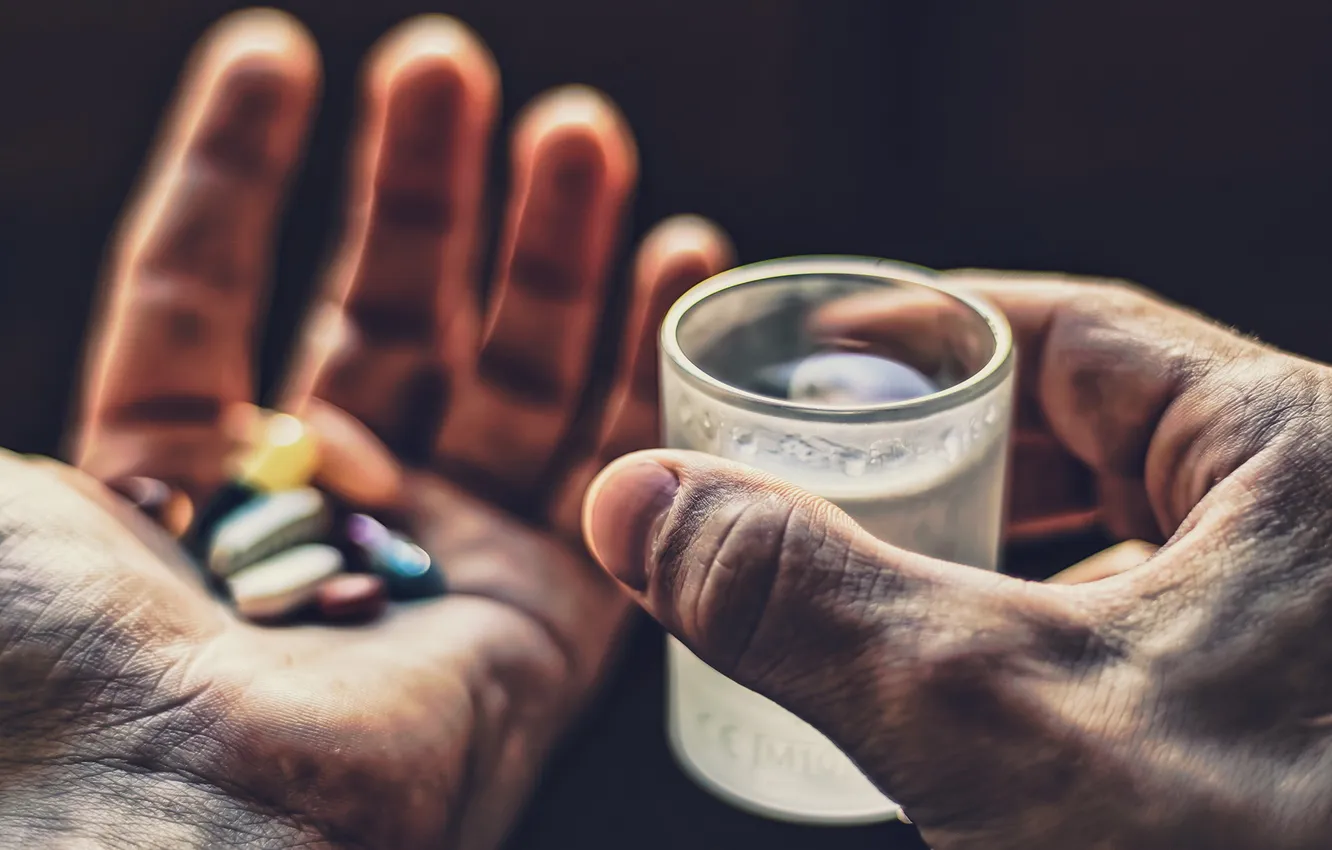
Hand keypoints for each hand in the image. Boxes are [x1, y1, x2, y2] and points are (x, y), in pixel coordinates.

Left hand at [0, 9, 729, 847]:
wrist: (181, 835)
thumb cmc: (51, 677)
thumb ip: (74, 384)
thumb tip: (118, 299)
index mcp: (162, 490)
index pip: (205, 294)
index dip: (238, 166)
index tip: (277, 51)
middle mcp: (309, 525)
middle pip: (382, 320)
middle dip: (421, 188)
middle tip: (449, 66)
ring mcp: (432, 571)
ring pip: (509, 382)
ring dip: (548, 248)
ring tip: (577, 127)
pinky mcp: (540, 627)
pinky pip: (611, 477)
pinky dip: (643, 364)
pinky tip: (674, 256)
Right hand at [584, 271, 1331, 848]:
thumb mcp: (999, 716)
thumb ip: (803, 598)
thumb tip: (634, 502)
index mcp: (1296, 455)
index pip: (1073, 336)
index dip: (926, 334)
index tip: (816, 353)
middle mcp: (1321, 526)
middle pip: (1092, 442)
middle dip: (944, 458)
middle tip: (821, 478)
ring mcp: (1307, 630)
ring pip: (1121, 548)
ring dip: (992, 560)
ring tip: (875, 579)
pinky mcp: (1290, 722)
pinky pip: (1154, 638)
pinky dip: (1050, 643)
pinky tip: (977, 688)